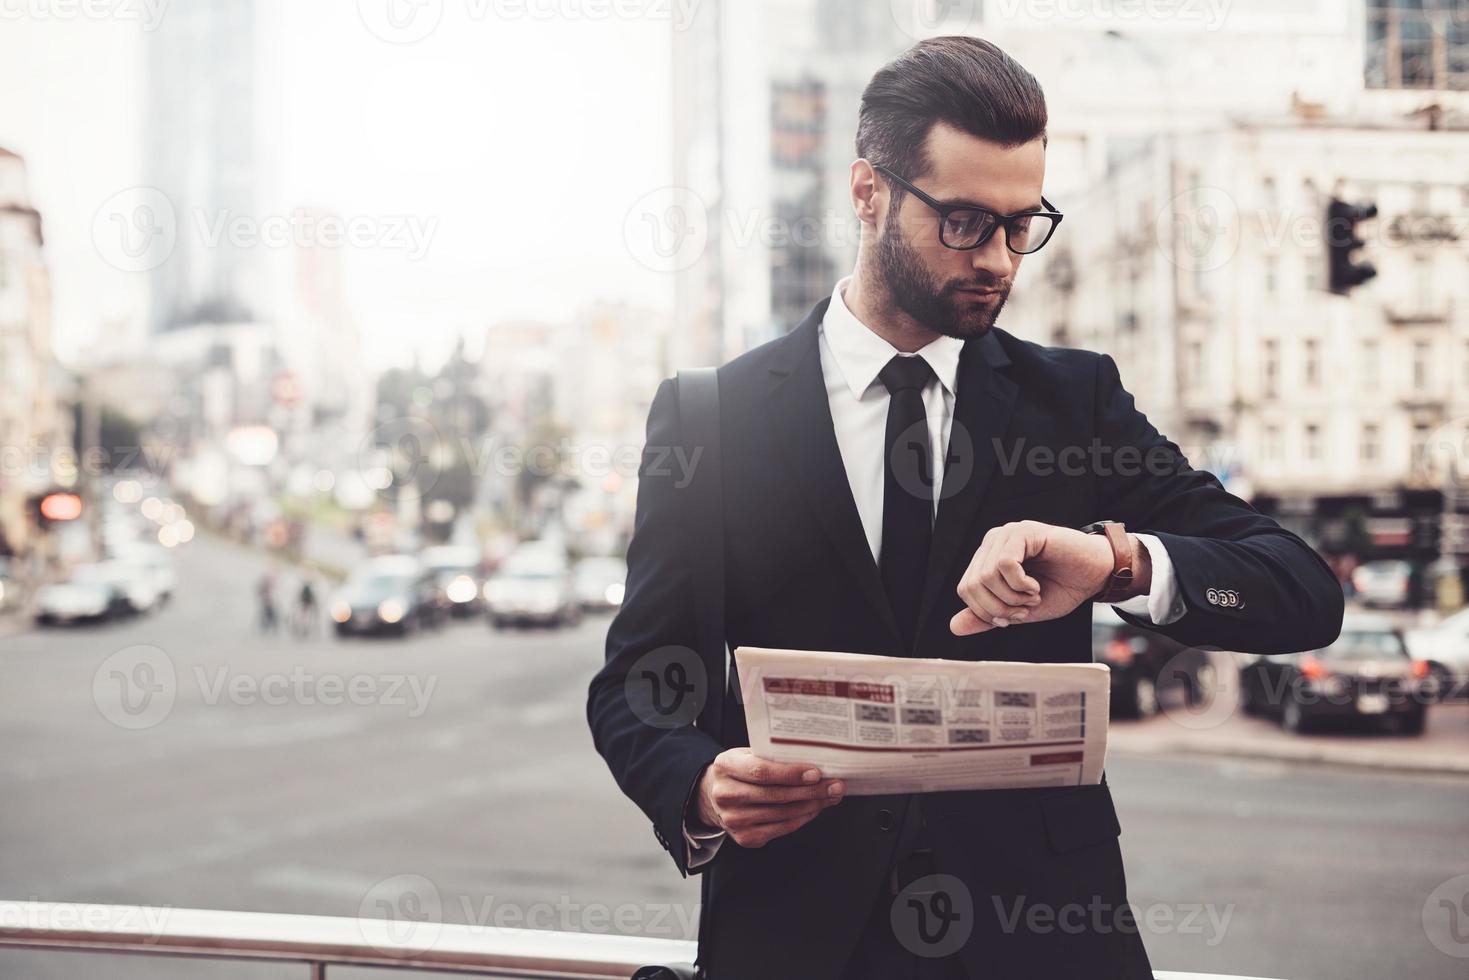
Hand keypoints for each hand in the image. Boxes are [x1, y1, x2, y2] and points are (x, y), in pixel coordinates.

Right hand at [692, 747, 844, 848]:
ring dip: (812, 806)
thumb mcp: (746, 754)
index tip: (816, 772)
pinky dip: (802, 818)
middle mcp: (726, 795)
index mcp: (725, 767)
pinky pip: (781, 828)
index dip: (790, 773)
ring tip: (831, 796)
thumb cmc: (738, 771)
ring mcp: (734, 820)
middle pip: (775, 795)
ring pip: (782, 814)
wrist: (713, 795)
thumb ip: (770, 756)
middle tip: (835, 785)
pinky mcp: (745, 837)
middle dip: (811, 791)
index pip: (761, 772)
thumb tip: (813, 760)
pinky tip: (815, 809)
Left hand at [949, 520, 1145, 635]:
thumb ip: (988, 617)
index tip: (1014, 616)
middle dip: (999, 608)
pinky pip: (1005, 564)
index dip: (987, 612)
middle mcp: (992, 543)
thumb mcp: (1020, 610)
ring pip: (987, 576)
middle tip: (1025, 609)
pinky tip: (1035, 586)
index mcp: (987, 559)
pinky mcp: (1023, 532)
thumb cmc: (1061, 589)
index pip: (966, 589)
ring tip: (1033, 596)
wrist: (1095, 576)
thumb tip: (953, 627)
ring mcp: (1006, 535)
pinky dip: (1020, 584)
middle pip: (972, 585)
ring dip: (1012, 597)